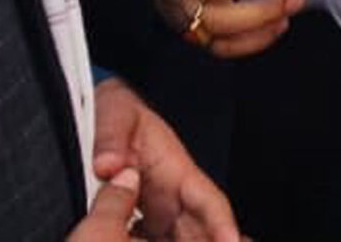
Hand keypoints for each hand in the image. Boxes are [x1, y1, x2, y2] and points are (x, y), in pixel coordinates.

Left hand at [83, 78, 240, 241]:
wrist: (109, 112)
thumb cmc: (118, 111)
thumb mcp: (115, 113)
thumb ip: (110, 138)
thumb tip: (108, 166)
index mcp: (177, 171)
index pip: (209, 202)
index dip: (222, 224)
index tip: (232, 240)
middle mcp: (174, 196)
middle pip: (201, 232)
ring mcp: (161, 210)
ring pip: (183, 239)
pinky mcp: (145, 219)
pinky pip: (153, 240)